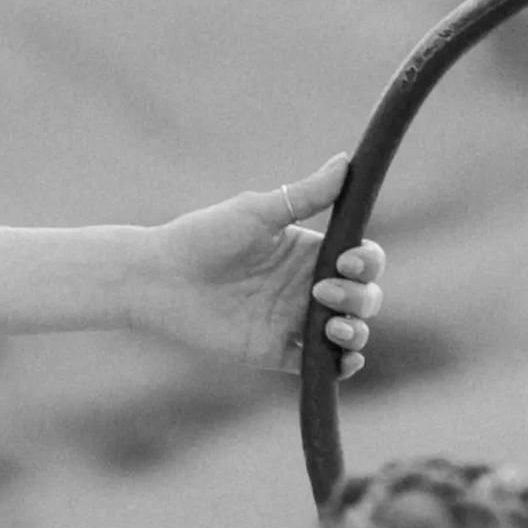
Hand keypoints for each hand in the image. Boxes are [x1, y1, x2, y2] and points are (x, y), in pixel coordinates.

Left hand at [139, 164, 384, 377]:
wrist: (160, 278)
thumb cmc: (204, 236)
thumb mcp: (257, 212)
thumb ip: (305, 195)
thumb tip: (346, 161)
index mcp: (308, 252)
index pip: (361, 260)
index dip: (367, 263)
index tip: (346, 261)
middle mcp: (307, 287)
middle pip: (363, 297)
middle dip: (361, 297)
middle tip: (322, 291)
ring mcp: (293, 321)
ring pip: (349, 332)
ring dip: (357, 332)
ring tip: (332, 327)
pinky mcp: (276, 352)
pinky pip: (319, 365)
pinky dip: (340, 366)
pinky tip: (343, 360)